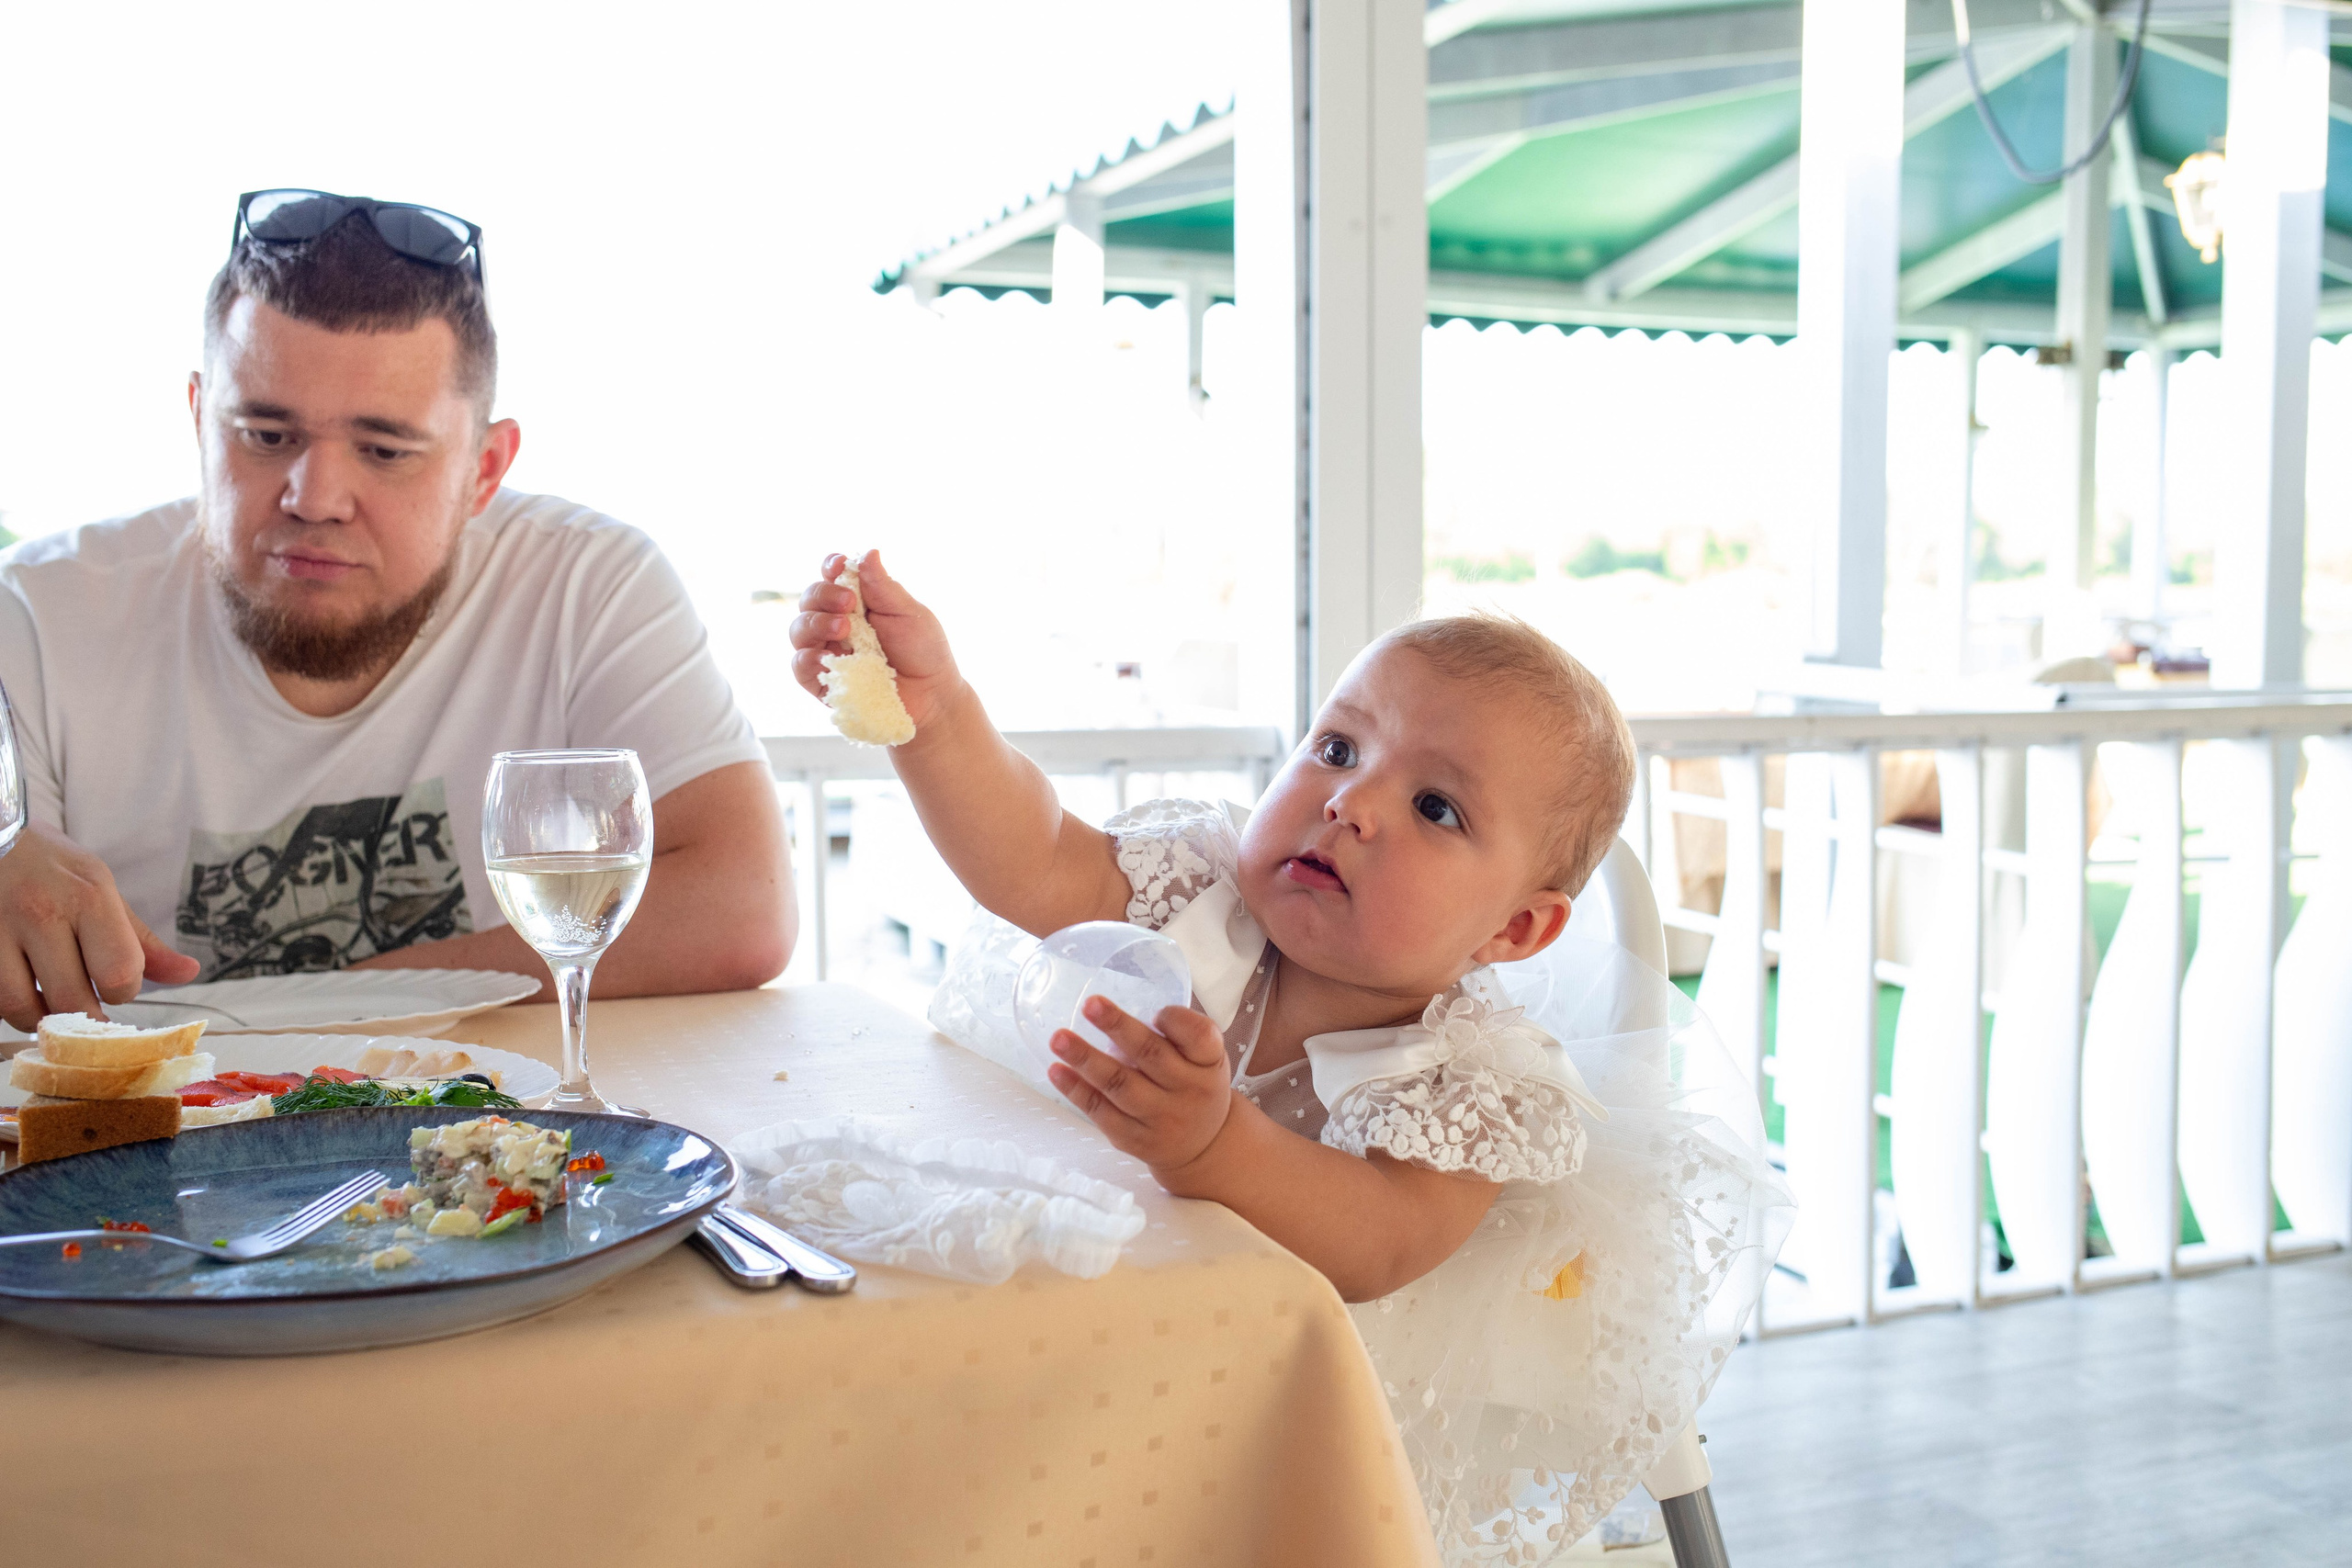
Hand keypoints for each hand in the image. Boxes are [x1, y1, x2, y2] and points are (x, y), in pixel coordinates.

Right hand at [0, 823, 200, 1029]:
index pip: (119, 973)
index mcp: (90, 897)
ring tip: (54, 1008)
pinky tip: (25, 993)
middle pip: (73, 998)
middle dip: (87, 1015)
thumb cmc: (53, 868)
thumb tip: (189, 973)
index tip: (117, 987)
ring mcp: (0, 928)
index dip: (124, 991)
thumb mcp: (102, 890)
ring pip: (24, 1008)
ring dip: (44, 1020)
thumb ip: (141, 940)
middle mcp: (43, 912)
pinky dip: (14, 1009)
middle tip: (89, 1007)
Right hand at [787, 550, 964, 732]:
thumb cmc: (923, 650)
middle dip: (823, 596)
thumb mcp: (909, 614)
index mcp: (857, 599)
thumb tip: (868, 552)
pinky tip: (825, 658)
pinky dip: (807, 659)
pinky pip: (800, 667)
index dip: (830, 567)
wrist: (932, 696)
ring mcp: (827, 651)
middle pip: (810, 599)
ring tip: (844, 630)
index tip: (839, 566)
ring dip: (815, 624)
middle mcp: (836, 621)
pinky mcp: (823, 681)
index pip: (832, 575)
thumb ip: (884, 587)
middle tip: (847, 603)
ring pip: (799, 630)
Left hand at [1046, 995, 1234, 1172]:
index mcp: (1209, 1063)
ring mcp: (1160, 1118)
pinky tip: (1057, 1070)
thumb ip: (1177, 1035)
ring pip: (1119, 1085)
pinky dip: (1076, 1090)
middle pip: (1151, 1055)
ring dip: (1086, 1059)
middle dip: (1118, 1027)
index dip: (1177, 1021)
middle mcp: (1188, 1091)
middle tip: (1090, 1004)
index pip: (1199, 1037)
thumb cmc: (1195, 1085)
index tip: (1156, 1011)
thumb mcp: (1205, 1058)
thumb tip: (1119, 1013)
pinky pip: (1101, 1112)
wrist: (1203, 1146)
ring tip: (1059, 1039)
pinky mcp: (1134, 1138)